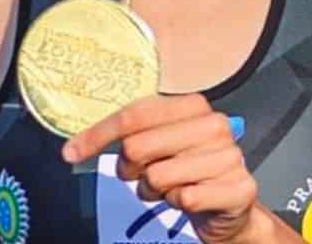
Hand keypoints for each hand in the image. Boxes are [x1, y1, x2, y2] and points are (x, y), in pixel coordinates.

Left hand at [63, 94, 271, 243]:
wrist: (229, 205)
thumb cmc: (186, 169)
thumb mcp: (158, 142)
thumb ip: (128, 133)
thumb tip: (75, 145)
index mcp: (193, 105)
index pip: (133, 115)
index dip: (97, 135)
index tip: (71, 152)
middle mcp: (215, 125)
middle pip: (138, 147)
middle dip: (129, 169)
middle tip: (141, 175)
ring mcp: (230, 157)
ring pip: (157, 177)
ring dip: (154, 190)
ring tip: (168, 188)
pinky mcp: (239, 189)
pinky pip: (184, 198)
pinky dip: (177, 204)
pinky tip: (189, 199)